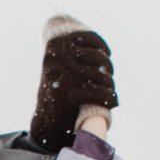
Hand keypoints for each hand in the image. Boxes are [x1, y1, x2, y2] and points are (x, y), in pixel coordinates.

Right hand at [31, 19, 118, 154]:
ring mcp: (63, 75)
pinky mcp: (70, 94)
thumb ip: (74, 52)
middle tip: (109, 78)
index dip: (102, 47)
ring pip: (102, 76)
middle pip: (98, 58)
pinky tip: (113, 101)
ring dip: (110, 85)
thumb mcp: (60, 65)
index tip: (106, 55)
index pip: (89, 38)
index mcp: (55, 45)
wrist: (46, 121)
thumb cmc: (58, 91)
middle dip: (108, 69)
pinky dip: (111, 98)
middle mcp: (58, 57)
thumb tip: (99, 48)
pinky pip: (101, 93)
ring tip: (111, 91)